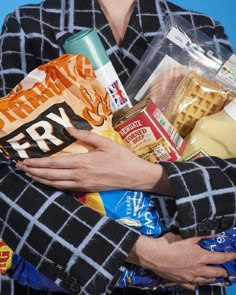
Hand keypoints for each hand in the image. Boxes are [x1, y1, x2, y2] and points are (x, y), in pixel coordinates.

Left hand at [16, 128, 172, 193]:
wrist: (134, 176)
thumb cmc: (122, 157)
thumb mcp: (106, 143)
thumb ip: (86, 136)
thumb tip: (68, 129)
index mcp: (83, 162)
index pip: (55, 163)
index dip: (38, 163)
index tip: (25, 160)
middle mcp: (79, 175)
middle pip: (51, 175)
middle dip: (34, 172)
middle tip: (21, 168)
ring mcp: (82, 184)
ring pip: (56, 184)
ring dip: (40, 180)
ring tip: (29, 175)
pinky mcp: (87, 189)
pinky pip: (65, 189)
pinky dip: (52, 186)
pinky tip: (47, 183)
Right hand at [127, 233, 234, 289]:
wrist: (154, 256)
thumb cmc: (171, 244)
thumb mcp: (187, 236)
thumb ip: (202, 235)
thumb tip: (215, 233)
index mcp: (201, 257)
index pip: (220, 258)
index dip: (230, 256)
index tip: (235, 256)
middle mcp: (198, 270)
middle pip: (215, 273)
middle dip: (223, 271)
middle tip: (226, 271)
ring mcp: (190, 278)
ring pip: (205, 281)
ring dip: (212, 278)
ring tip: (214, 277)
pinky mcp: (181, 281)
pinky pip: (192, 285)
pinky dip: (196, 284)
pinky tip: (195, 282)